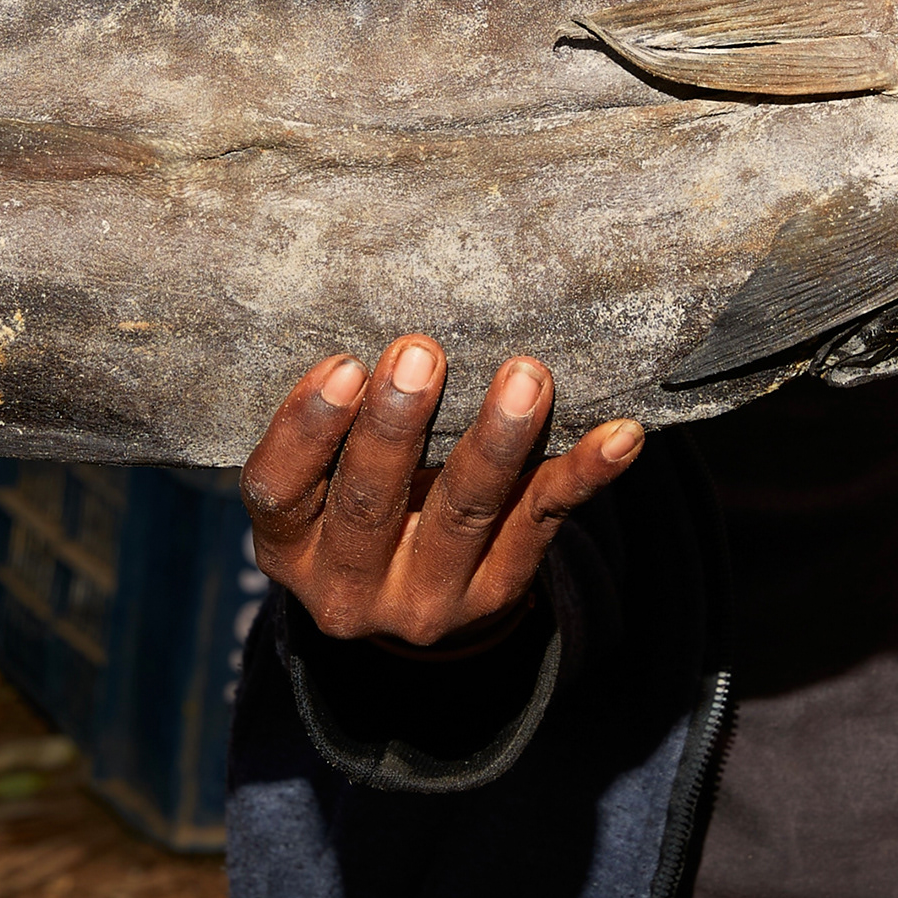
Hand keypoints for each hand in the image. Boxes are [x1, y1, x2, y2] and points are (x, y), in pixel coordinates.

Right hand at [238, 338, 643, 647]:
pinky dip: (584, 474)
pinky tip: (620, 435)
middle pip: (370, 504)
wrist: (412, 597)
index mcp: (288, 549)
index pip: (277, 492)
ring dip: (497, 441)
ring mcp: (427, 601)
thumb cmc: (355, 501)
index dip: (306, 431)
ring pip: (464, 514)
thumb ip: (338, 419)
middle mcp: (348, 589)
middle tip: (421, 350)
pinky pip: (544, 524)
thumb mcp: (320, 481)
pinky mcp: (497, 591)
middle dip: (399, 425)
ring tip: (525, 377)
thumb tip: (378, 296)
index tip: (343, 364)